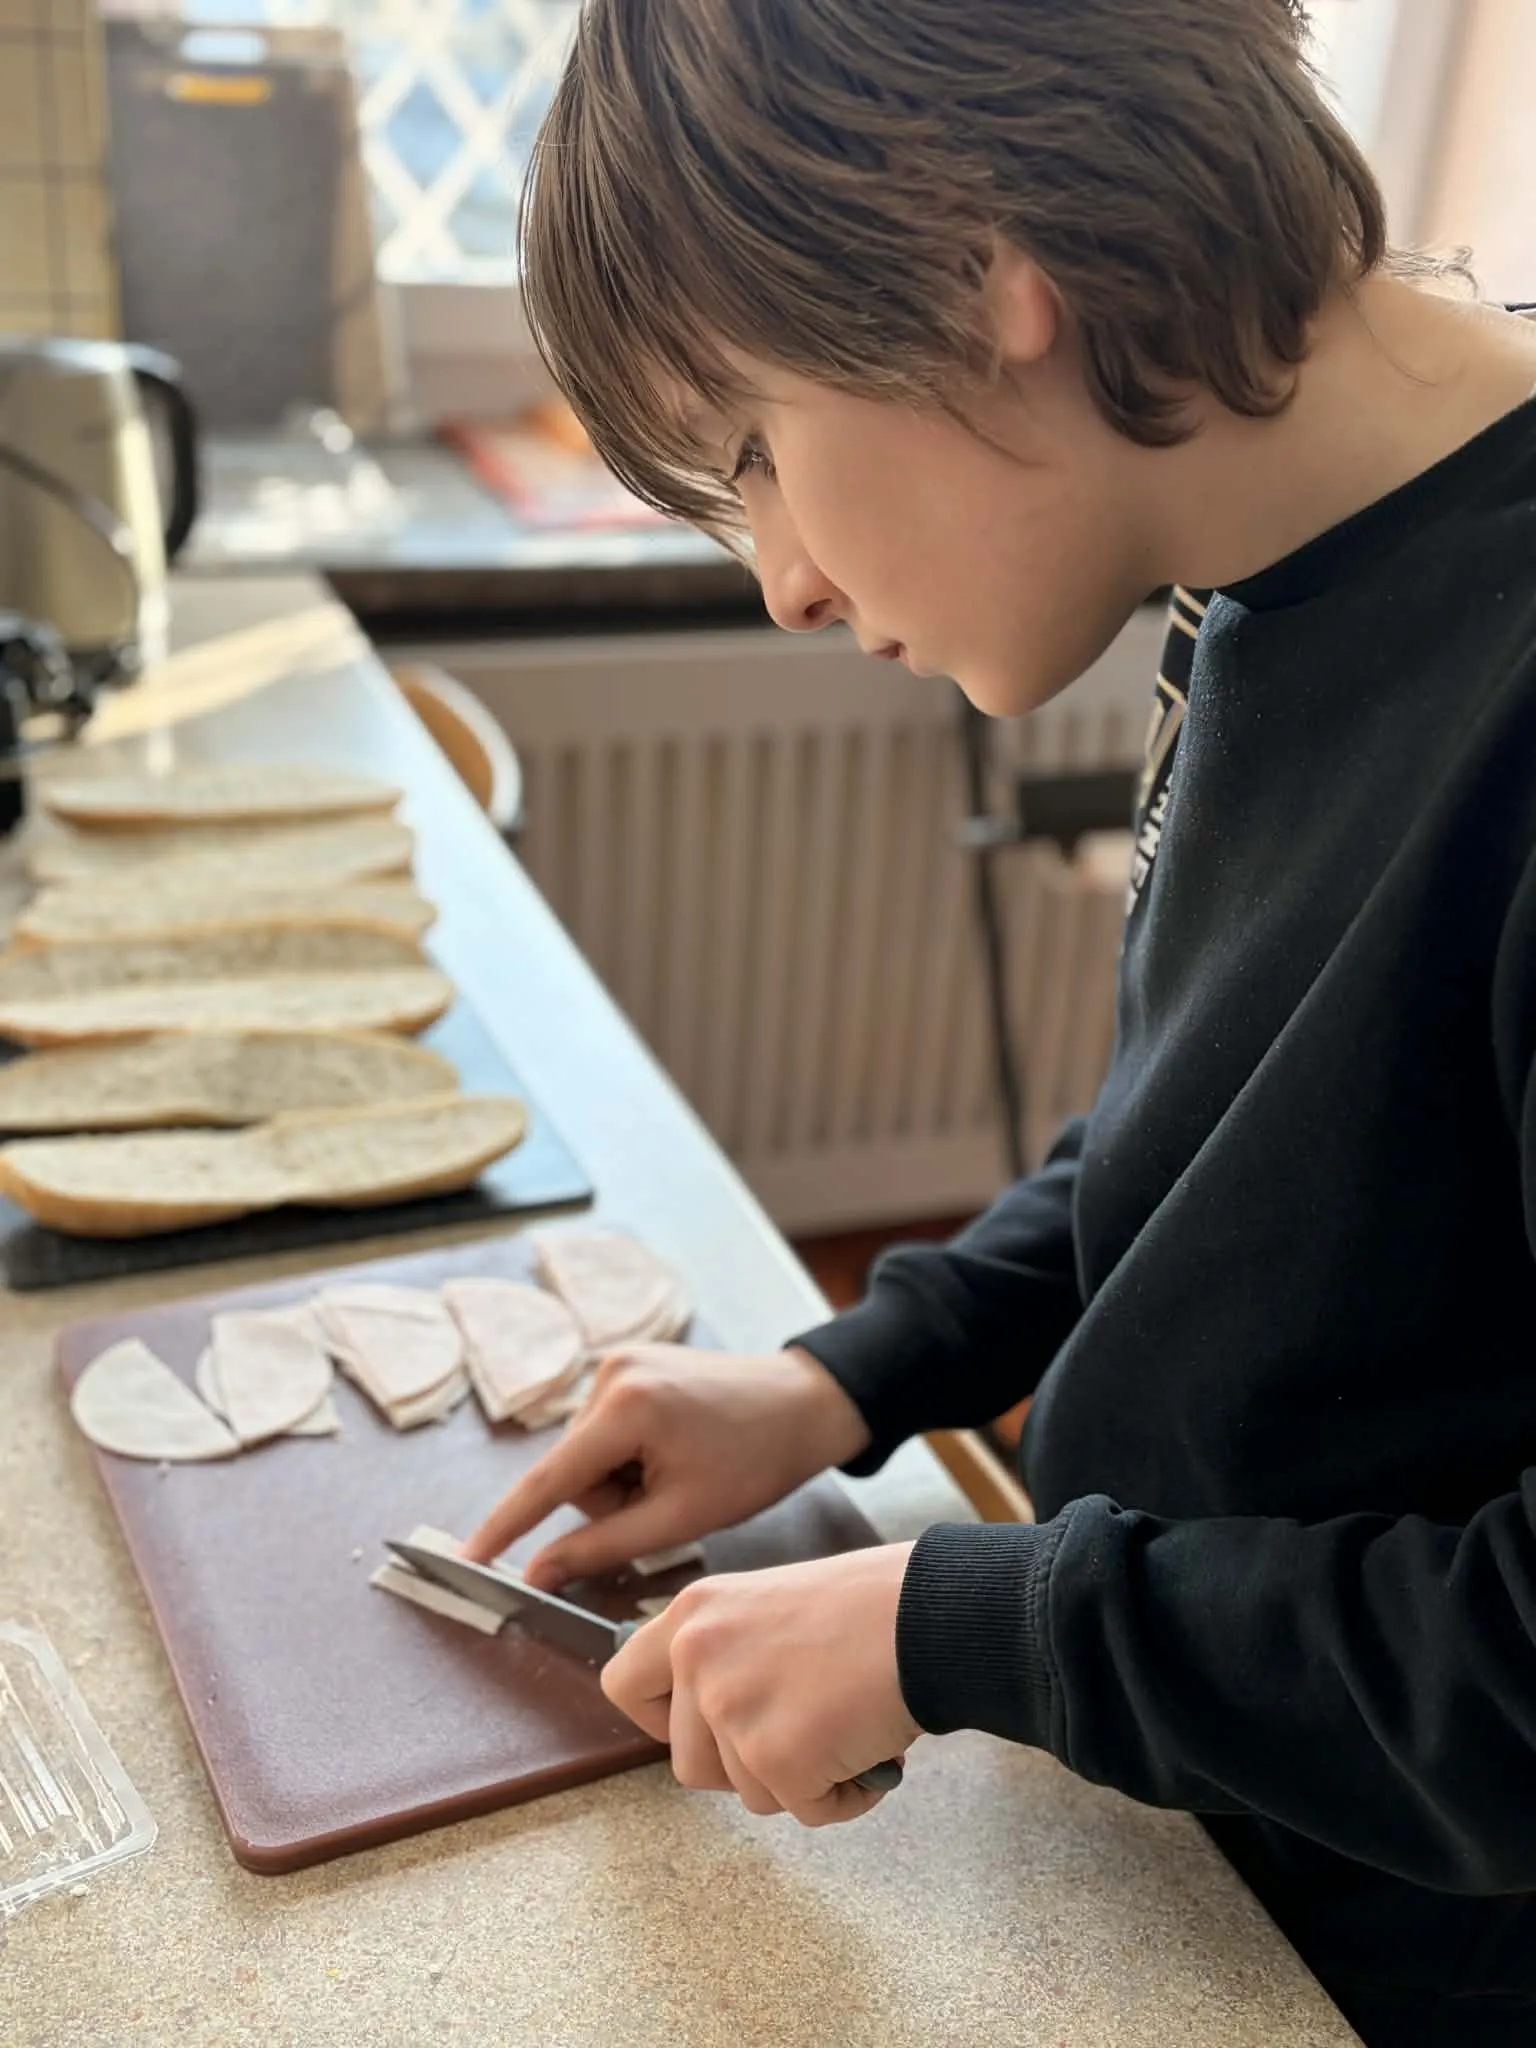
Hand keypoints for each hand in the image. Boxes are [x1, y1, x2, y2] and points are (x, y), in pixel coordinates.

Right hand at [463, 1344, 871, 1587]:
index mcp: (625, 1407)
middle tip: (669, 1503)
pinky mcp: (629, 1363)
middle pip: (573, 1473)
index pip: (547, 1482)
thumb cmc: (756, 1462)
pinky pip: (604, 1432)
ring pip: (587, 1456)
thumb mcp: (680, 1517)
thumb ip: (601, 1548)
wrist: (804, 1405)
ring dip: (621, 1482)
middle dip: (610, 1503)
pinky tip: (674, 1452)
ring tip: (679, 1474)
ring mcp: (619, 1361)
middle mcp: (610, 1373)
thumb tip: (538, 1574)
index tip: (466, 1561)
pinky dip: (629, 1457)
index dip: (505, 1528)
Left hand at [604, 1541, 920, 1825]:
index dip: (661, 1719)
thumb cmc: (867, 1609)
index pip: (622, 1685)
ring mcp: (732, 1708)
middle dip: (747, 1765)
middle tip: (804, 1725)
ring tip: (843, 1724)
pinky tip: (868, 1748)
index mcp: (693, 1615)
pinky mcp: (777, 1756)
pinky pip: (803, 1810)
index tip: (708, 1722)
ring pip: (747, 1793)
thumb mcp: (767, 1608)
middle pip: (689, 1763)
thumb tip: (712, 1722)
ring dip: (799, 1778)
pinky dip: (843, 1795)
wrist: (930, 1614)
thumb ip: (725, 1655)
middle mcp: (698, 1657)